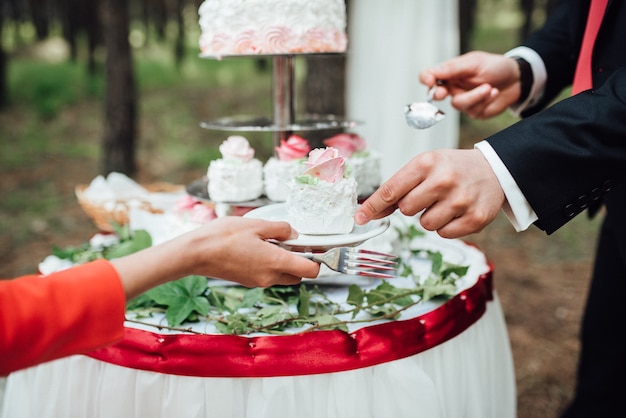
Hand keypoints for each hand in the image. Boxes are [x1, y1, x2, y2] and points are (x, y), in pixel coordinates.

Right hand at [113, 217, 320, 298]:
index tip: (316, 248)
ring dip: (284, 263)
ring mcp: (258, 281)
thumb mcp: (256, 225)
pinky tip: (258, 248)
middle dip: (301, 262)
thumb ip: (280, 229)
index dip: (318, 260)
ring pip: (283, 276)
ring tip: (271, 243)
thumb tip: (294, 234)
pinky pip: (268, 275)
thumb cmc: (223, 237)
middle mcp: (270, 277)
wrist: (195, 253)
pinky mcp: (248, 281)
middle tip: (292, 243)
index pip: (311, 271)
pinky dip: (270, 265)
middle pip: (298, 276)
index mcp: (276, 262)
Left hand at [354, 149, 504, 238]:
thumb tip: (370, 212)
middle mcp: (444, 180)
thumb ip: (397, 188)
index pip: (391, 190)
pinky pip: (444, 234)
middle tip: (428, 195)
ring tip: (445, 202)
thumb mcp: (424, 167)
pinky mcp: (475, 218)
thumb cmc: (452, 168)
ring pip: (425, 224)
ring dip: (430, 217)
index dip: (373, 206)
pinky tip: (456, 211)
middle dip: (412, 206)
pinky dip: (446, 226)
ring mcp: (461, 200)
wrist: (493, 170)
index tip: (360, 217)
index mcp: (427, 163)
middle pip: (406, 210)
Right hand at [420, 51, 521, 118]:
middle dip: (440, 94)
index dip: (426, 78)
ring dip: (475, 96)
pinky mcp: (474, 111)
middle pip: (437, 94)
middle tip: (443, 93)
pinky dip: (485, 101)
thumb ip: (453, 68)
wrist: (516, 80)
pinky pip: (472, 110)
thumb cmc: (495, 67)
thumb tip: (433, 72)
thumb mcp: (474, 63)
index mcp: (450, 73)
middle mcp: (453, 87)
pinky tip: (494, 93)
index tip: (429, 81)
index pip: (430, 76)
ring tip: (490, 88)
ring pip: (457, 104)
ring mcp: (463, 100)